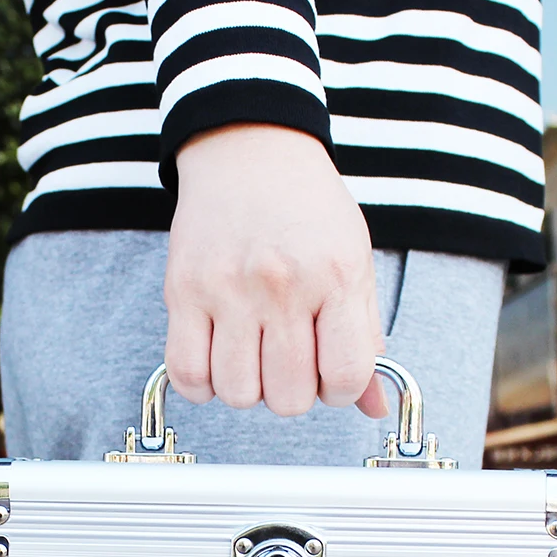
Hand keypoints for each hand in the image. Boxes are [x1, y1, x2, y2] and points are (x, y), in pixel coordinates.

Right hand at [164, 123, 385, 417]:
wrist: (250, 149)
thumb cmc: (308, 210)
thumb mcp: (354, 262)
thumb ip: (364, 335)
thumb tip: (373, 407)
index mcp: (336, 277)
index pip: (345, 376)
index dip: (339, 391)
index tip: (328, 373)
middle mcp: (283, 285)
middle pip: (288, 398)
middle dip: (291, 392)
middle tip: (287, 362)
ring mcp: (229, 289)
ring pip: (237, 394)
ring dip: (246, 389)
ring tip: (252, 357)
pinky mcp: (183, 290)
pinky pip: (187, 374)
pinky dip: (202, 385)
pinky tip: (216, 362)